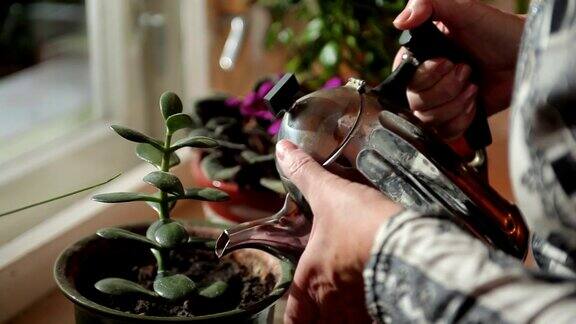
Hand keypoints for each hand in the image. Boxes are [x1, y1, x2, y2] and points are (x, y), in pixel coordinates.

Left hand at [276, 140, 401, 323]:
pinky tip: (378, 302)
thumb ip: (305, 173)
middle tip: (325, 312)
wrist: (408, 244)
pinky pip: (372, 318)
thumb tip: (283, 150)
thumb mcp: (331, 193)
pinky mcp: (384, 309)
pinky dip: (371, 312)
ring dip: (346, 315)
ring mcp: (358, 310)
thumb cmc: (364, 223)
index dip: (291, 316)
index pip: (293, 313)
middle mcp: (331, 301)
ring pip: (345, 323)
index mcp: (312, 276)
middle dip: (319, 318)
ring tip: (354, 305)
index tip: (293, 316)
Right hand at [393, 0, 524, 139]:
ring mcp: (440, 102)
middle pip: (415, 102)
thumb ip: (427, 4)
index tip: (449, 62)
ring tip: (473, 87)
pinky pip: (443, 133)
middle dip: (446, 90)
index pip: (405, 79)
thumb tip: (400, 22)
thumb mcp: (462, 9)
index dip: (427, 76)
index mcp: (420, 57)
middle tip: (467, 72)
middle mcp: (426, 81)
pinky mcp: (454, 119)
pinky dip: (461, 121)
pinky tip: (474, 105)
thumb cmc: (495, 29)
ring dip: (455, 105)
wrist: (524, 55)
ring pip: (428, 120)